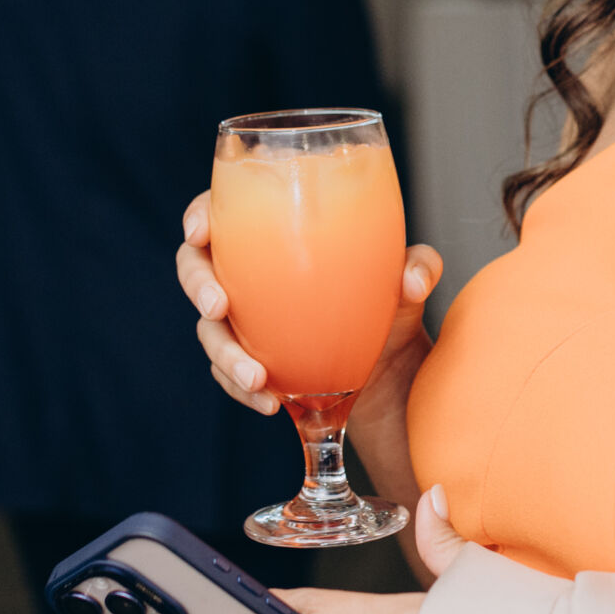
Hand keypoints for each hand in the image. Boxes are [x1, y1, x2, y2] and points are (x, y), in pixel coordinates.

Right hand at [176, 190, 442, 421]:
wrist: (388, 366)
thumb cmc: (387, 302)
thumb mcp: (406, 280)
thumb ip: (418, 267)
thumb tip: (412, 279)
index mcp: (273, 235)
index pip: (220, 212)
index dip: (198, 216)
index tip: (200, 232)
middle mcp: (248, 275)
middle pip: (196, 267)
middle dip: (199, 286)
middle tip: (219, 307)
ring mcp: (243, 322)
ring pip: (209, 332)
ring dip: (226, 355)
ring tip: (259, 378)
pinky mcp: (250, 361)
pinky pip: (229, 376)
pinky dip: (242, 390)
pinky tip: (269, 402)